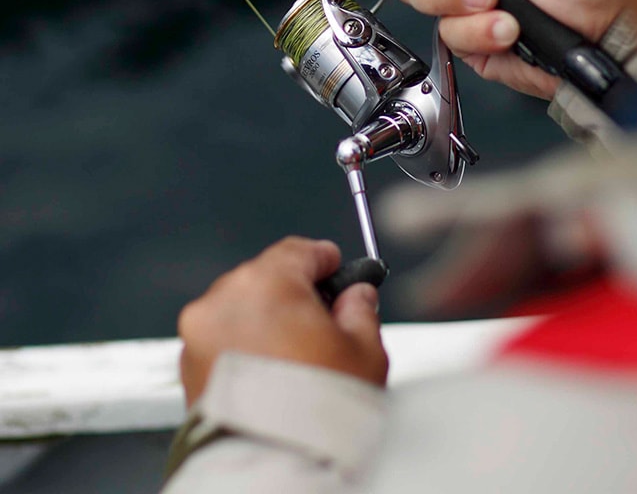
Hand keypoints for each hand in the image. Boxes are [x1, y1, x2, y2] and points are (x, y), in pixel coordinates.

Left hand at [178, 237, 387, 405]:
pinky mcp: (186, 369)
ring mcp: (199, 334)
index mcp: (268, 282)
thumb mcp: (364, 352)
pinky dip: (240, 350)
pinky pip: (218, 343)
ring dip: (262, 323)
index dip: (322, 259)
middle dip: (291, 295)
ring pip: (237, 310)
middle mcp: (225, 299)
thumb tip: (356, 297)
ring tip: (292, 358)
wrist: (274, 469)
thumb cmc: (316, 413)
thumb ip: (360, 310)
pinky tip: (267, 376)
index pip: (298, 251)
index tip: (334, 268)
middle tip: (320, 322)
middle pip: (264, 279)